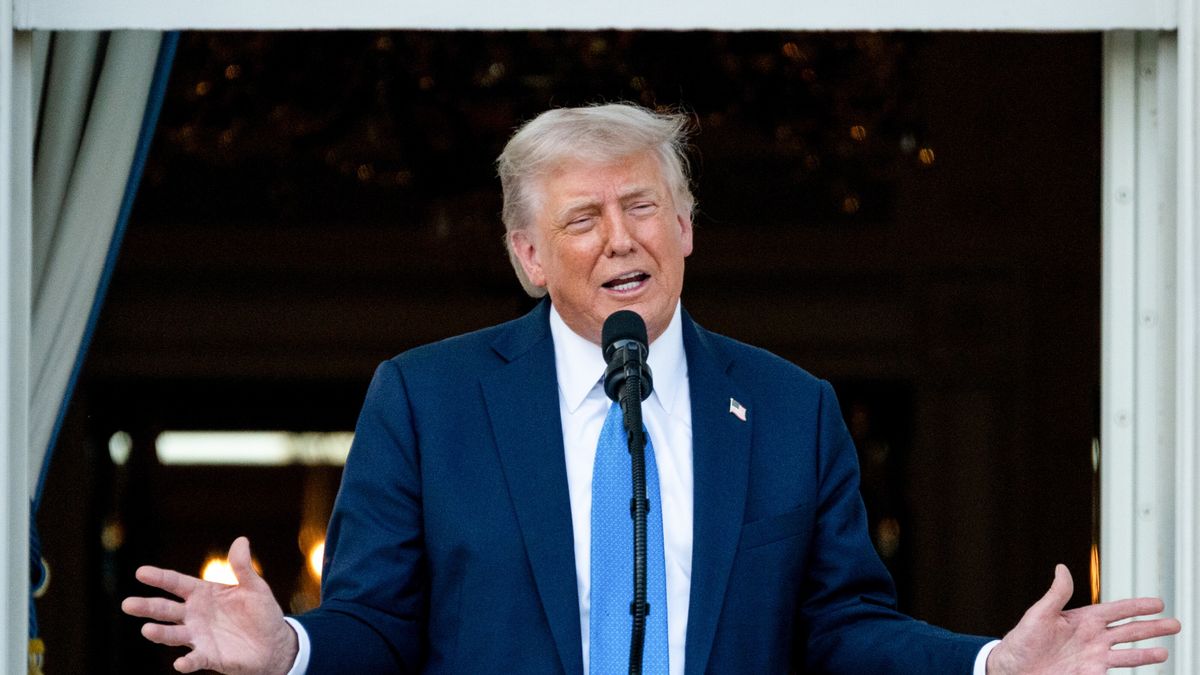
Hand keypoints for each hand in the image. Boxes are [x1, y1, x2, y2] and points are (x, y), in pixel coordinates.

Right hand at [121, 536, 297, 674]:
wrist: (273, 643)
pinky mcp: (208, 656)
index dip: (160, 578)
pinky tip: (180, 663)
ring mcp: (198, 636)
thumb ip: (243, 567)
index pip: (176, 583)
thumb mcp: (254, 587)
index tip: (140, 572)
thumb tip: (241, 540)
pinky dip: (186, 662)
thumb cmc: (261, 611)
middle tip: (127, 604)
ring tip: (147, 629)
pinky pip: (194, 659)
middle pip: (166, 609)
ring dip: (160, 633)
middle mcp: (194, 615)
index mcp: (203, 593)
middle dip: (147, 606)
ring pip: (173, 634)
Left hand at [987, 564, 1180, 673]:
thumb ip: (1057, 594)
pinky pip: (1118, 668)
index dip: (1136, 606)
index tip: (1157, 603)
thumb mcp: (1039, 614)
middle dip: (1152, 627)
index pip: (1116, 610)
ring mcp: (1094, 656)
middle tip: (1175, 624)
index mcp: (1082, 619)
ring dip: (1147, 651)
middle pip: (1129, 630)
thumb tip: (1062, 568)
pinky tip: (1148, 664)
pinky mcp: (1091, 673)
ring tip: (1166, 651)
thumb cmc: (1021, 641)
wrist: (1013, 669)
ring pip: (1128, 652)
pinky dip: (1134, 667)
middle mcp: (1092, 637)